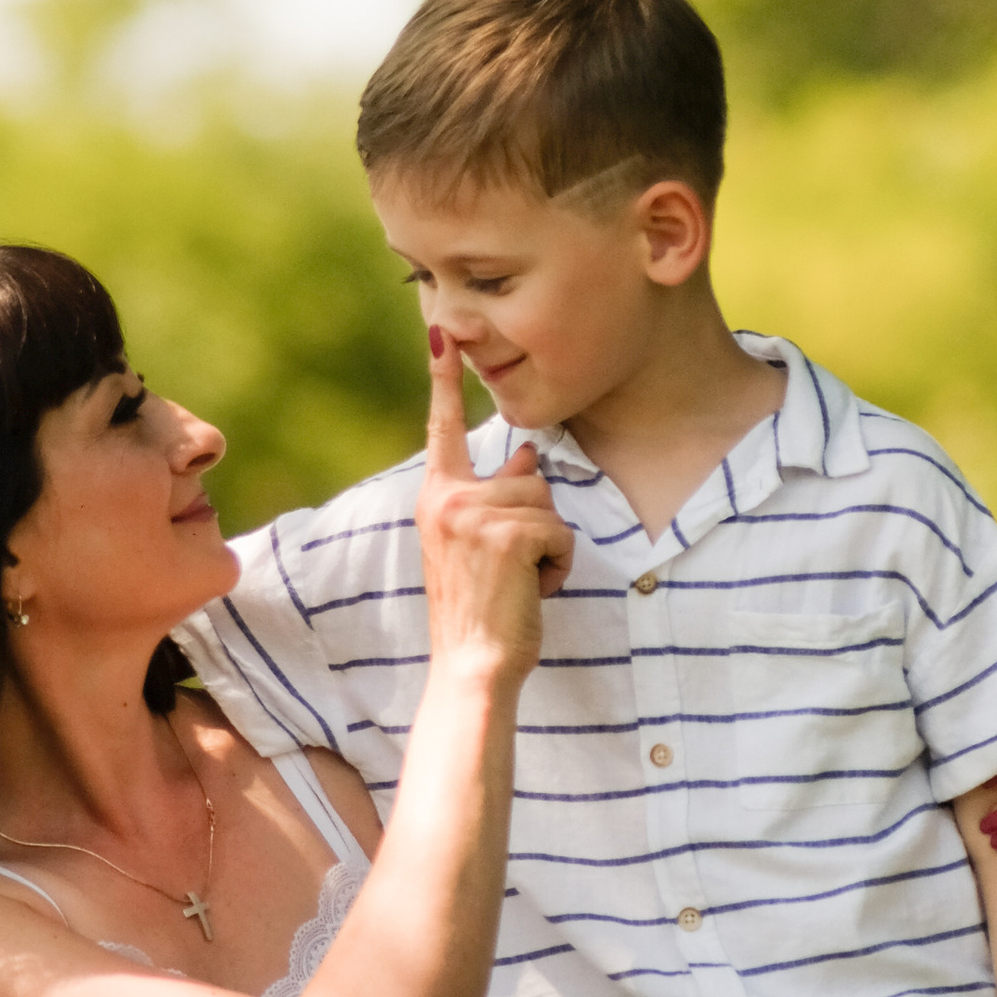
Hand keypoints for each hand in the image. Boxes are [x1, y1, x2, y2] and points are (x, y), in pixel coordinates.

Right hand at [416, 331, 571, 677]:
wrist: (471, 666)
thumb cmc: (479, 613)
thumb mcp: (479, 548)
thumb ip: (494, 499)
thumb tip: (524, 457)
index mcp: (435, 497)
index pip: (443, 427)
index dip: (444, 378)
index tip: (441, 330)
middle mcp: (448, 498)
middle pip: (527, 475)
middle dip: (537, 522)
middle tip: (511, 571)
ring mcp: (475, 515)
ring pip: (548, 504)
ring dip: (550, 548)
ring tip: (519, 583)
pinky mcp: (508, 534)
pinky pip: (561, 532)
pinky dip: (559, 566)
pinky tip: (532, 591)